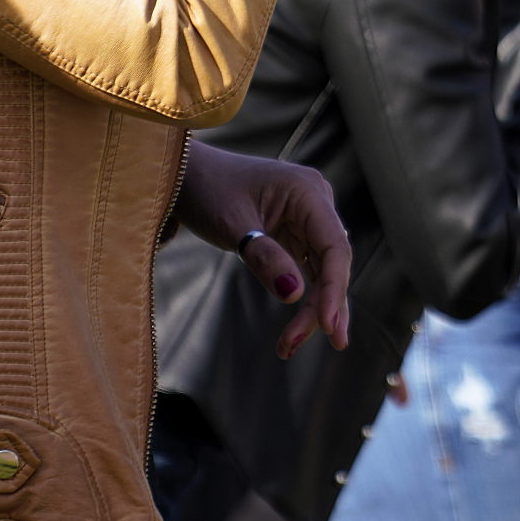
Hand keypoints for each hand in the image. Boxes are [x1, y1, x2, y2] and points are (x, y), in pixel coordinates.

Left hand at [174, 142, 351, 359]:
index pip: (334, 247)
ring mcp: (307, 219)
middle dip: (320, 307)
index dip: (334, 288)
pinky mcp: (294, 233)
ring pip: (322, 271)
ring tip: (289, 346)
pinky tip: (295, 328)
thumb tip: (295, 294)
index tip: (327, 325)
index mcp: (308, 192)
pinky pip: (307, 269)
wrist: (185, 174)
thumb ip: (264, 257)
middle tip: (294, 344)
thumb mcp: (232, 224)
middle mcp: (316, 204)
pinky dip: (301, 297)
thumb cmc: (207, 190)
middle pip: (331, 263)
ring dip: (311, 308)